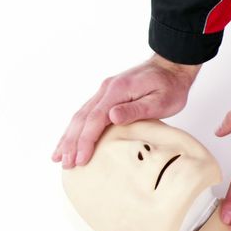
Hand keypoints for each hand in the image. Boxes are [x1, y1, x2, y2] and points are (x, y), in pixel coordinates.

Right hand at [52, 53, 200, 168]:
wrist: (172, 66)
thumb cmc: (170, 86)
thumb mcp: (160, 100)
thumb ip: (136, 109)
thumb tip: (112, 116)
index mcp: (117, 90)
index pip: (95, 119)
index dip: (85, 141)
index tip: (80, 160)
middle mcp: (106, 89)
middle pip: (82, 118)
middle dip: (71, 142)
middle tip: (65, 164)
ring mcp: (105, 91)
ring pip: (80, 116)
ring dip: (69, 136)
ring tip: (59, 157)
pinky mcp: (107, 95)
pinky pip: (86, 113)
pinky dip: (76, 129)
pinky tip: (71, 140)